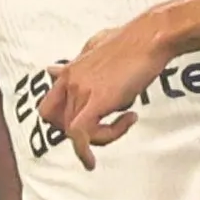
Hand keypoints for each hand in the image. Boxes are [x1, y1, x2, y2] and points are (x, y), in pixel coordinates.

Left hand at [37, 18, 179, 170]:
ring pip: (75, 132)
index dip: (61, 123)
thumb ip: (75, 62)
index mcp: (69, 71)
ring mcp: (81, 90)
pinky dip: (84, 151)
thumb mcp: (94, 47)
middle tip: (110, 126)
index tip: (83, 126)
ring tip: (126, 120)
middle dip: (83, 132)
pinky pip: (81, 134)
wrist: (151, 37)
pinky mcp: (97, 100)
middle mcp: (70, 81)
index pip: (49, 107)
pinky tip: (91, 162)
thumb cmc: (131, 40)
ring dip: (101, 136)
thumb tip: (52, 70)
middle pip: (62, 124)